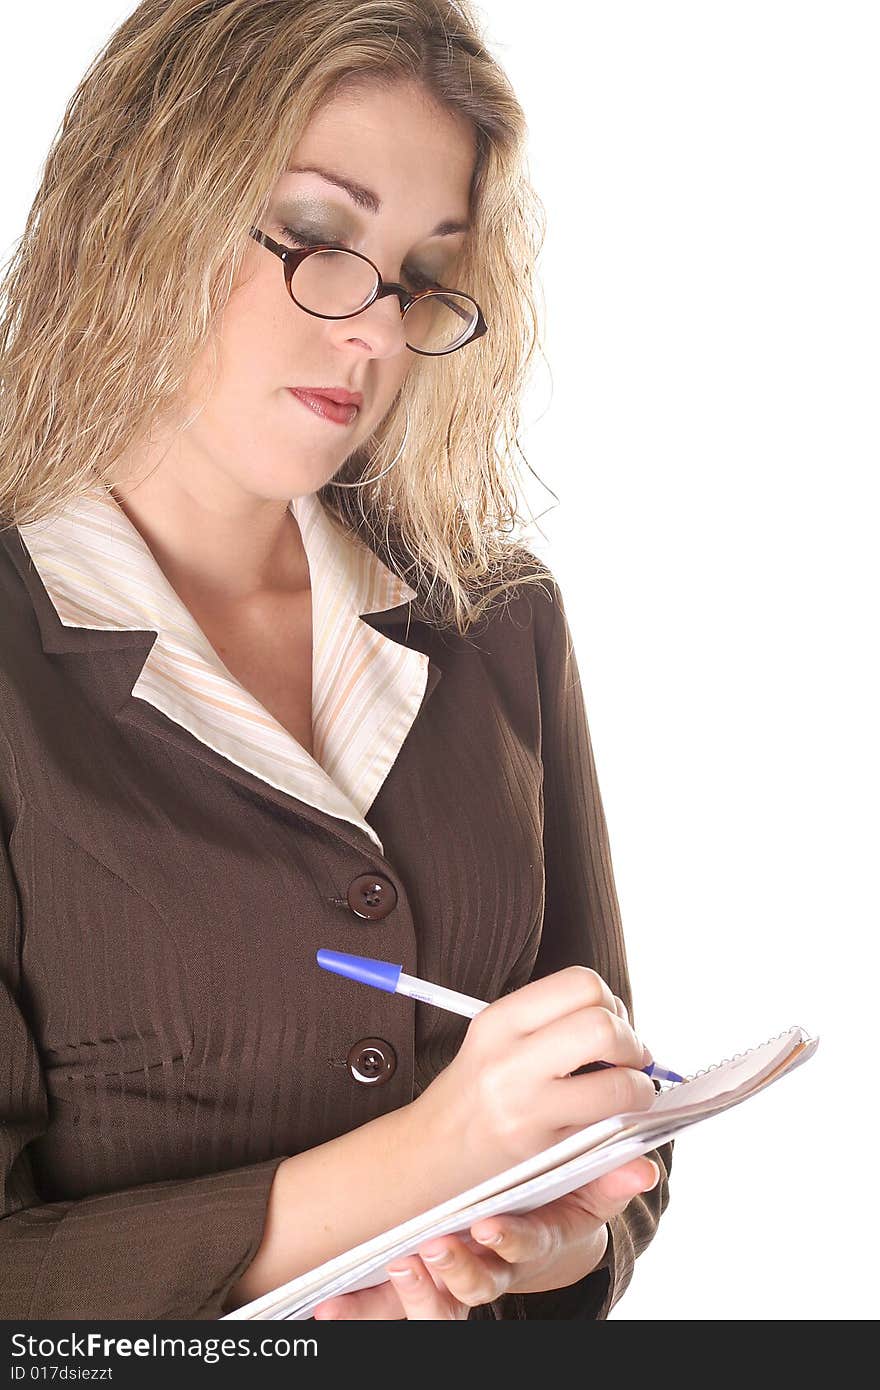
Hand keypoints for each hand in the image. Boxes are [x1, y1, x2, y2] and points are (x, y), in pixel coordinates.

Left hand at [311, 1153, 659, 1319]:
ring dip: (414, 1291)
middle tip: (432, 1248)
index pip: (523, 1247)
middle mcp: (493, 1273)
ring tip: (396, 1262)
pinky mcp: (418, 1295)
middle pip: (476, 1287)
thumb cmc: (549, 1204)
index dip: (507, 1240)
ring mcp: (455, 1287)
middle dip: (456, 1271)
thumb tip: (643, 1166)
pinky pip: (385, 1313)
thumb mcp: (580, 1191)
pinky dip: (357, 1314)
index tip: (488, 1224)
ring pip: (437, 1308)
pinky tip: (331, 1311)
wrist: (524, 1231)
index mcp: (529, 1245)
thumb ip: (606, 1179)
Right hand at [412, 967, 656, 1189]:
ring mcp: (525, 1107)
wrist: (431, 1153)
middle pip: (603, 1025)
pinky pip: (609, 1128)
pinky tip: (613, 1119)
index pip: (581, 984)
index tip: (610, 1022)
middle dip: (631, 1042)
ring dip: (639, 1087)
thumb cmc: (476, 1092)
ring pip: (618, 1081)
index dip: (609, 1001)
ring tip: (626, 1092)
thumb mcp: (496, 1040)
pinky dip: (628, 1120)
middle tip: (627, 1060)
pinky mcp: (542, 1150)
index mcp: (499, 1020)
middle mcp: (509, 1059)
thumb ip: (552, 1021)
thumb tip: (621, 1019)